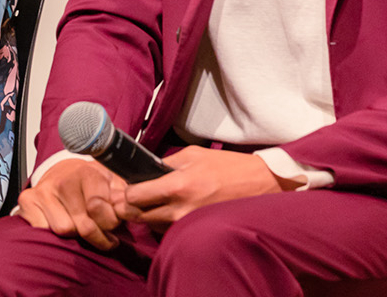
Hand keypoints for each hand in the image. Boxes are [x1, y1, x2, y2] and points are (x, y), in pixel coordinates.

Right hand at [17, 157, 125, 250]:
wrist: (63, 171)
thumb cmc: (90, 182)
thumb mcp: (112, 182)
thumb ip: (122, 195)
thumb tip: (126, 208)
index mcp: (86, 173)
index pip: (99, 208)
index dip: (110, 223)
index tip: (114, 226)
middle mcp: (62, 181)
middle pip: (83, 225)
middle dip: (97, 236)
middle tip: (104, 236)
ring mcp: (43, 191)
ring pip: (64, 230)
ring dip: (76, 235)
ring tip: (82, 228)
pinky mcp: (27, 201)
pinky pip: (43, 231)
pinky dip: (54, 234)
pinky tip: (64, 225)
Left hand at [116, 147, 283, 227]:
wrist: (260, 185)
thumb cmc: (227, 166)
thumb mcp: (193, 155)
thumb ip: (164, 164)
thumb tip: (142, 170)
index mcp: (177, 186)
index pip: (134, 198)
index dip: (126, 192)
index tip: (126, 187)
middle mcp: (180, 209)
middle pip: (138, 216)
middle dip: (130, 207)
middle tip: (132, 196)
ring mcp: (189, 224)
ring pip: (152, 226)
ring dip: (147, 215)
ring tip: (152, 201)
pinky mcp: (196, 231)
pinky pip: (169, 230)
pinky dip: (163, 221)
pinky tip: (169, 208)